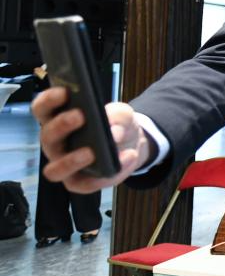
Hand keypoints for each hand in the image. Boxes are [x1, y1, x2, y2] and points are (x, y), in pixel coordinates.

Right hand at [33, 88, 149, 193]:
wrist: (132, 144)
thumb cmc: (116, 124)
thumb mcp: (122, 113)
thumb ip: (117, 116)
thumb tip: (113, 131)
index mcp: (58, 119)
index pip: (42, 108)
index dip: (49, 100)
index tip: (64, 91)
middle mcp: (55, 143)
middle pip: (47, 136)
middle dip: (61, 125)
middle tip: (80, 115)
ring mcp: (64, 164)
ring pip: (55, 169)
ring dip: (71, 161)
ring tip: (91, 152)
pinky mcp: (79, 182)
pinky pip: (85, 184)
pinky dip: (103, 177)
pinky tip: (126, 159)